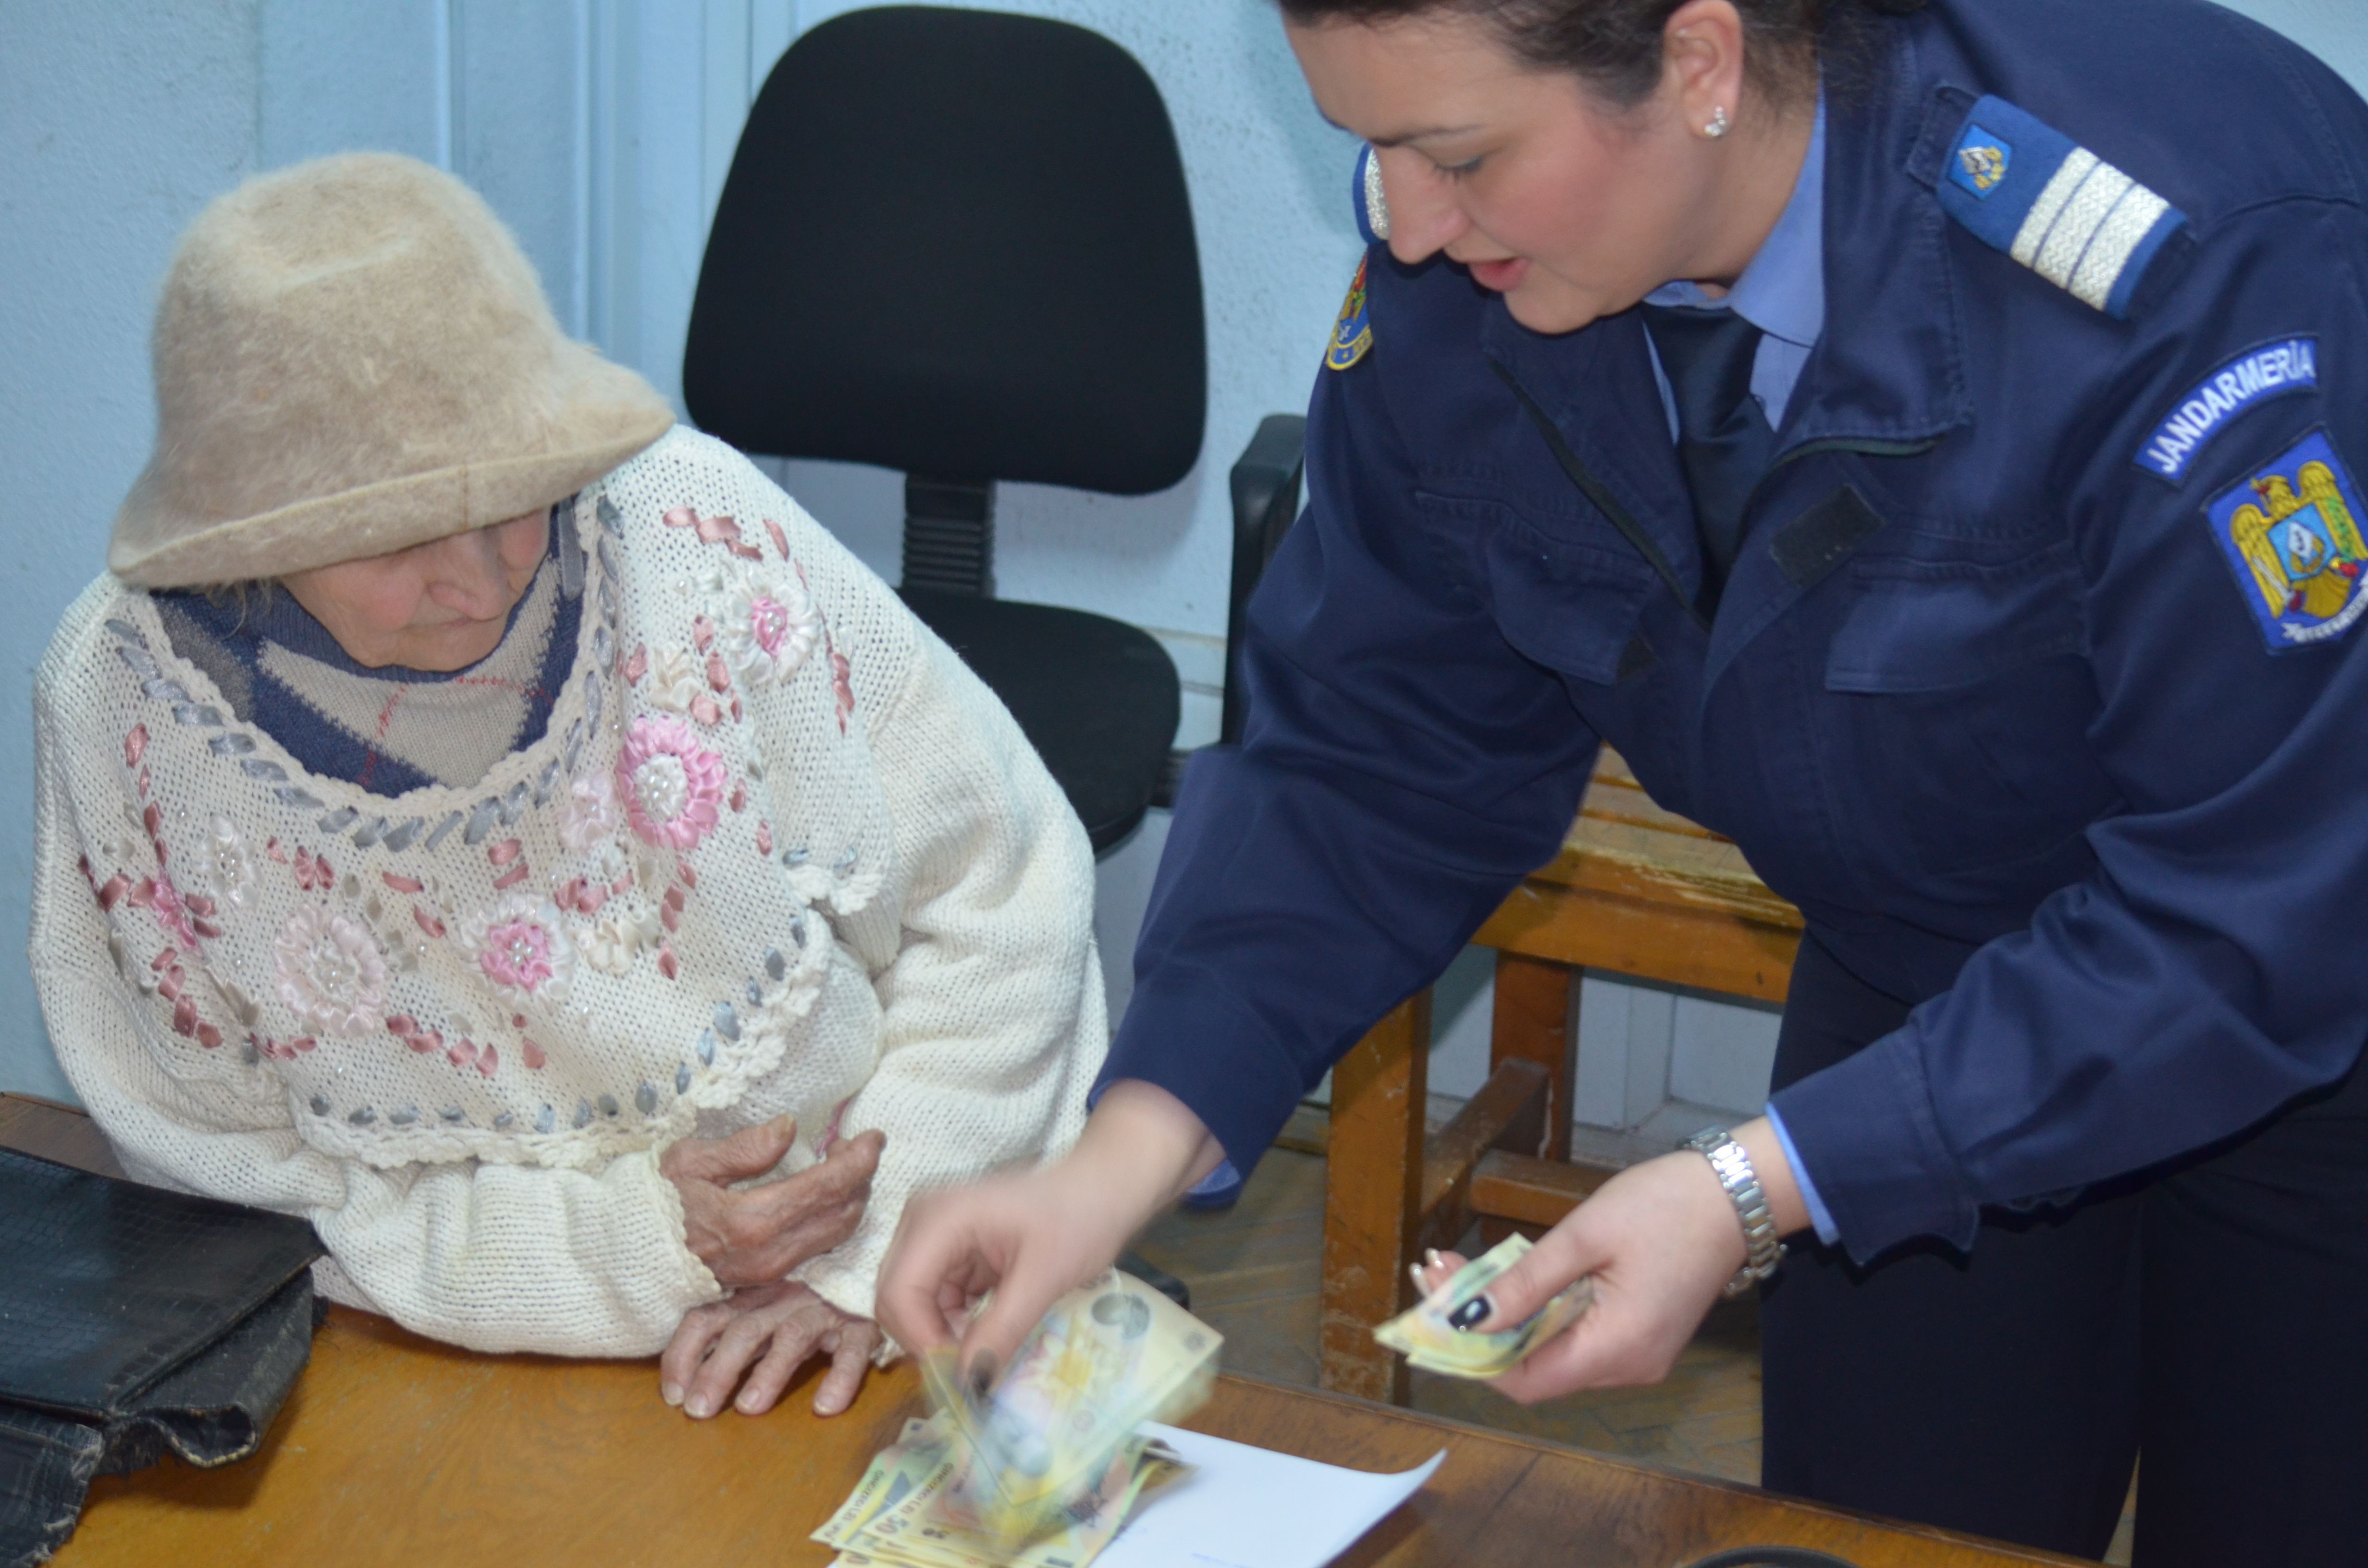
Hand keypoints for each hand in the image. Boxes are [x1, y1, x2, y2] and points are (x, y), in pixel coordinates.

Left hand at [659, 1278, 879, 1417]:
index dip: (683, 1355)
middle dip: (717, 1370)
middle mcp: (782, 1300)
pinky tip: (826, 1406)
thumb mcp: (762, 1313)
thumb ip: (730, 1337)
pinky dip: (840, 1377)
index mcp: (752, 1299)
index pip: (705, 1319)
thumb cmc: (807, 1301)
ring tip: (749, 1408)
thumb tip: (683, 1380)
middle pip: (743, 1330)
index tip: (672, 1396)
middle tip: (699, 1412)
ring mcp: (823, 1311)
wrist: (873, 1265)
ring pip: (791, 1337)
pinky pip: (851, 1350)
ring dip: (768, 1373)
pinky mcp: (861, 1324)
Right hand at [660, 1115, 885, 1288]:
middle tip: (857, 1146)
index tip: (874, 1136)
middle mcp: (771, 1252)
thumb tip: (789, 1128)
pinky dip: (833, 1219)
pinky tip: (824, 1196)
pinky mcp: (767, 1279)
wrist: (625, 1256)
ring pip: (835, 1235)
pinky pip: (817, 1248)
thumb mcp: (690, 1162)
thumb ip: (744, 1147)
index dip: (861, 1159)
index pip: (828, 1186)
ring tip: (841, 1165)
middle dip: (861, 1178)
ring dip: (850, 1199)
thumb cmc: (654, 1202)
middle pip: (842, 1213)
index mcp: (753, 1219)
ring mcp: (771, 1271)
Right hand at [876, 1081, 1221, 1383]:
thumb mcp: (1045, 1278)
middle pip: (897, 1298)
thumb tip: (971, 1386)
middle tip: (973, 1370)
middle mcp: (922, 1221)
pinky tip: (989, 1331)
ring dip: (943, 1335)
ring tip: (988, 1350)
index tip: (961, 1376)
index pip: (898, 1291)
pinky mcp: (949, 1248)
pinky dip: (955, 1323)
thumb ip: (1002, 1330)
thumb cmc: (1081, 1219)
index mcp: (939, 1217)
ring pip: (913, 1303)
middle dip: (929, 1340)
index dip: (921, 1340)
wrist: (1105, 1187)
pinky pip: (935, 1297)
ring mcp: (933, 1233)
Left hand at [1432, 1115, 1804, 1402]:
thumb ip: (1526, 1283)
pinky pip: (1576, 1338)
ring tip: (1460, 1270)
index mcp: (1618, 1349)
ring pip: (1552, 1353)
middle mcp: (1629, 1367)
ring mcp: (1638, 1355)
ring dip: (1503, 1318)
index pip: (1524, 1382)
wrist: (1736, 1192)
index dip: (1472, 1355)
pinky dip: (1537, 1313)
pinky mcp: (1640, 1336)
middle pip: (1534, 1369)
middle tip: (1437, 1274)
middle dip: (1478, 1327)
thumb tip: (1468, 1318)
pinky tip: (1510, 1280)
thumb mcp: (1585, 1236)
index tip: (1431, 1310)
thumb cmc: (1665, 1206)